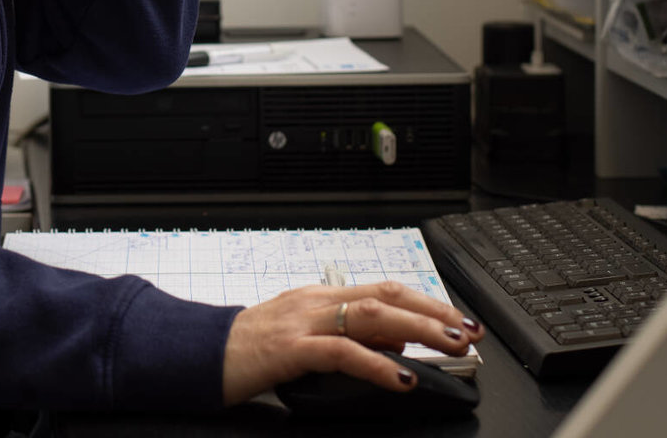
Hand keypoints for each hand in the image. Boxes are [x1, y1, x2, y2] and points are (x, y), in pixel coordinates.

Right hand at [220, 281, 482, 405]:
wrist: (197, 355)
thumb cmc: (245, 350)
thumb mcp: (300, 339)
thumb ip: (344, 339)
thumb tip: (392, 349)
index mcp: (319, 297)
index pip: (384, 289)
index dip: (426, 301)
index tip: (458, 318)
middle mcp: (315, 302)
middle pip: (387, 296)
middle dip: (434, 312)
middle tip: (468, 330)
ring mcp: (302, 322)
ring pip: (372, 316)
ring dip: (418, 329)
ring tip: (449, 345)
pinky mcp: (289, 349)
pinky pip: (341, 352)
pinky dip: (377, 364)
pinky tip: (401, 376)